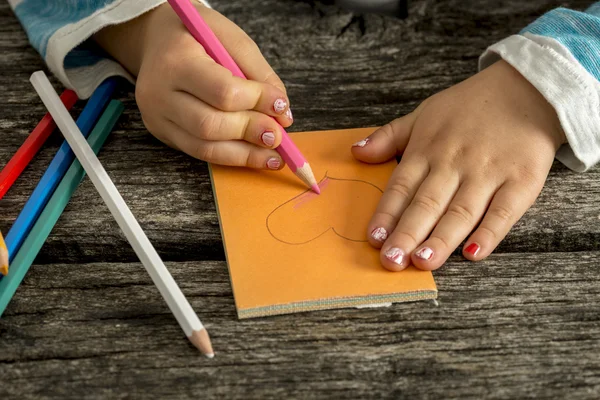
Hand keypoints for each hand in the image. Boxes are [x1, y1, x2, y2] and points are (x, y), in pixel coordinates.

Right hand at [94, 3, 291, 168]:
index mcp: (176, 60)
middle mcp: (159, 93)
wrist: (155, 39)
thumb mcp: (230, 38)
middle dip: (250, 132)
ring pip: (204, 147)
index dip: (258, 102)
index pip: (223, 92)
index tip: (281, 106)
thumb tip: (283, 114)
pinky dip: (231, 157)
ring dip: (245, 154)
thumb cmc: (196, 36)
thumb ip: (259, 73)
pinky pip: (199, 153)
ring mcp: (157, 116)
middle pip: (210, 125)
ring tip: (274, 156)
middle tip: (279, 136)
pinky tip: (254, 157)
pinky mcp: (161, 132)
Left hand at [352, 60, 565, 270]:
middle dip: (407, 234)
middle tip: (392, 261)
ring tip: (423, 262)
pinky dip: (490, 232)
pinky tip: (474, 253)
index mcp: (427, 150)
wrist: (526, 88)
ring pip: (461, 211)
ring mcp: (488, 173)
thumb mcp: (423, 114)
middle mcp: (454, 163)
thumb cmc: (469, 107)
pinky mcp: (521, 180)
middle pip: (426, 203)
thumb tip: (355, 153)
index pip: (401, 187)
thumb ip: (388, 137)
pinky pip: (504, 211)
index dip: (386, 215)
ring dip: (441, 238)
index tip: (373, 239)